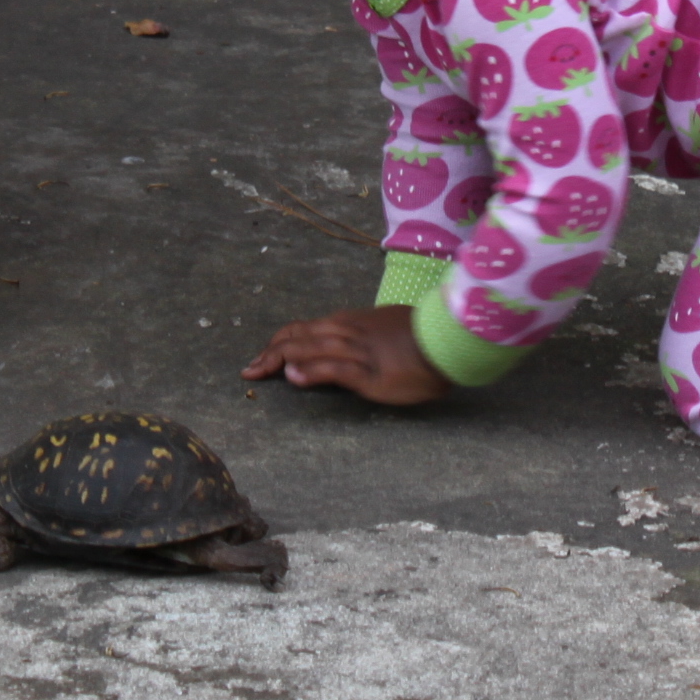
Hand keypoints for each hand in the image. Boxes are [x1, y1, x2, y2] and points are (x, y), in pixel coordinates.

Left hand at [241, 305, 451, 406]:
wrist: (449, 341)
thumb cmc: (422, 338)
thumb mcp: (384, 330)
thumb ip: (361, 335)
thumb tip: (340, 348)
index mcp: (350, 322)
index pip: (304, 328)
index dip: (279, 342)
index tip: (262, 357)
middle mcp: (348, 332)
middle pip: (298, 336)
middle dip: (270, 353)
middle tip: (250, 370)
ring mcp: (358, 351)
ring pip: (311, 348)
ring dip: (280, 360)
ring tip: (258, 372)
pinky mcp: (371, 373)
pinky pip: (336, 368)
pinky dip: (313, 371)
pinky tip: (295, 377)